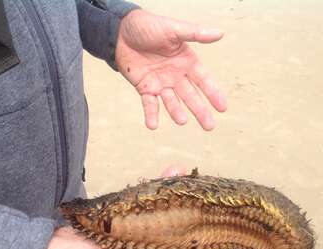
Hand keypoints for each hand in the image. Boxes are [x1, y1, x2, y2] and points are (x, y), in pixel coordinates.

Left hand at [115, 10, 226, 129]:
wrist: (121, 31)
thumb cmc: (148, 26)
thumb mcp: (173, 28)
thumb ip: (195, 33)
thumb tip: (220, 33)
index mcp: (186, 62)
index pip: (203, 81)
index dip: (213, 94)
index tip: (222, 108)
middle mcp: (176, 76)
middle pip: (191, 96)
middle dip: (200, 111)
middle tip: (209, 126)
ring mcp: (160, 84)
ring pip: (171, 102)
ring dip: (176, 112)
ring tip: (181, 121)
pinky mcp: (145, 88)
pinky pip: (149, 104)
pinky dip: (151, 114)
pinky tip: (152, 125)